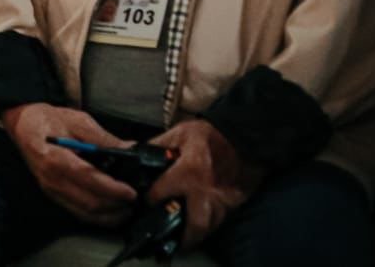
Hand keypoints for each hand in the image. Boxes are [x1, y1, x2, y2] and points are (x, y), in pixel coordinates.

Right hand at [3, 103, 139, 225]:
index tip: (131, 191)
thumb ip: (103, 138)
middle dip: (115, 206)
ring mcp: (50, 189)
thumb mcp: (78, 121)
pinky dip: (96, 216)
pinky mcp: (51, 194)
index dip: (113, 189)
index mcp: (57, 158)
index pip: (89, 179)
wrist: (22, 124)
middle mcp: (52, 179)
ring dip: (108, 216)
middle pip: (89, 202)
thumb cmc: (49, 119)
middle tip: (134, 201)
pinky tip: (109, 210)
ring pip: (84, 213)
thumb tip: (130, 149)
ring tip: (125, 209)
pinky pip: (77, 212)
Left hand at [147, 119, 261, 250]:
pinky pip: (221, 220)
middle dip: (184, 237)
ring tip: (186, 237)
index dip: (149, 199)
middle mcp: (205, 191)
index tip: (145, 201)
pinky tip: (201, 225)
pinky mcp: (233, 202)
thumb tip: (135, 155)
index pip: (160, 193)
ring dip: (198, 234)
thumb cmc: (207, 134)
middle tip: (173, 241)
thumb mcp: (177, 134)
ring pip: (211, 227)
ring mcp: (222, 200)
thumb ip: (156, 146)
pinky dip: (210, 225)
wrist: (239, 137)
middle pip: (195, 224)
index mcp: (187, 173)